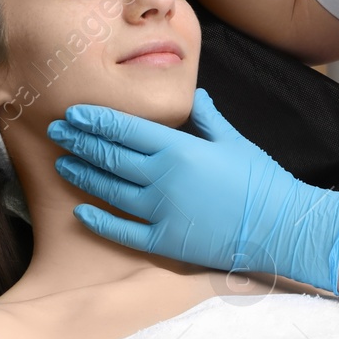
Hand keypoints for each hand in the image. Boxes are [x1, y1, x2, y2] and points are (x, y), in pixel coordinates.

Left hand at [46, 88, 338, 294]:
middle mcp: (163, 178)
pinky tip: (80, 212)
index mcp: (179, 149)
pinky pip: (123, 230)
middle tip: (57, 132)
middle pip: (110, 156)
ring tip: (63, 164)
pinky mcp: (165, 242)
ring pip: (109, 190)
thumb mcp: (235, 141)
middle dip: (80, 142)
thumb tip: (197, 96)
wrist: (281, 225)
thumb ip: (209, 119)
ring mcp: (161, 211)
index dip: (95, 120)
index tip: (73, 113)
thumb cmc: (262, 181)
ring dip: (83, 175)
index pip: (125, 129)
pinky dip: (99, 221)